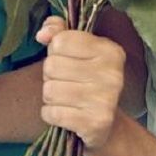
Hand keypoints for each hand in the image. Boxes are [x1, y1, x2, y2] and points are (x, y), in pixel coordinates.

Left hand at [37, 16, 125, 149]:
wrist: (104, 125)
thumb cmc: (85, 79)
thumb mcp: (76, 49)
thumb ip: (58, 31)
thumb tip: (42, 34)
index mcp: (110, 50)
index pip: (60, 41)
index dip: (55, 51)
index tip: (68, 61)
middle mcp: (112, 74)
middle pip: (51, 66)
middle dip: (50, 76)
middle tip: (66, 83)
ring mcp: (105, 100)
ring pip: (49, 90)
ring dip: (50, 97)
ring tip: (66, 99)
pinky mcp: (95, 124)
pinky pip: (52, 113)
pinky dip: (50, 114)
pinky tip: (65, 114)